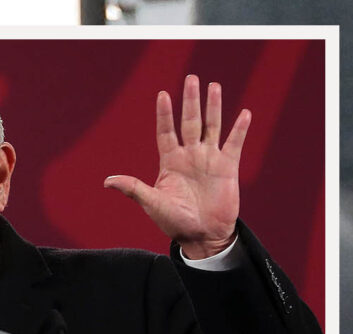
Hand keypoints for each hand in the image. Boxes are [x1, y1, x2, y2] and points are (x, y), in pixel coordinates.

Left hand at [104, 74, 249, 260]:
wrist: (203, 237)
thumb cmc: (176, 223)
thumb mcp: (153, 205)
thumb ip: (135, 189)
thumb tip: (107, 181)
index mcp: (171, 161)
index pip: (166, 131)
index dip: (164, 114)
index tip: (163, 95)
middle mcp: (190, 155)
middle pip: (190, 121)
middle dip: (190, 100)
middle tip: (191, 78)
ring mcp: (209, 160)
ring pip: (211, 126)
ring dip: (213, 107)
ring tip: (213, 86)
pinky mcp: (228, 168)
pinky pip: (234, 144)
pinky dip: (239, 129)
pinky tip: (244, 113)